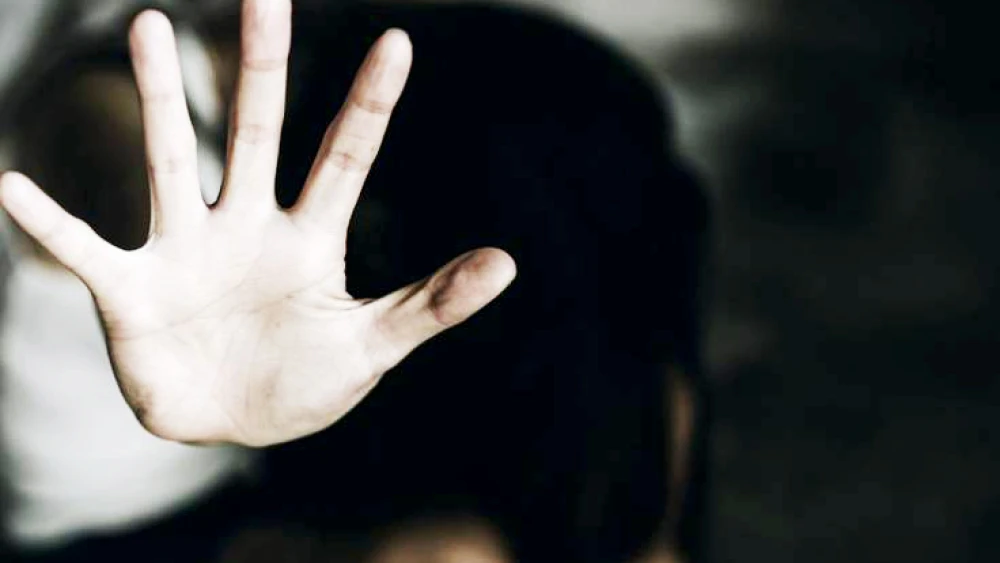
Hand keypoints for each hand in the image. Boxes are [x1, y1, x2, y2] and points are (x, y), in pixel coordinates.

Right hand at [0, 0, 515, 446]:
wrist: (233, 424)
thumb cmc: (304, 382)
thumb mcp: (373, 345)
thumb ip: (432, 303)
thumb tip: (509, 261)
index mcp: (309, 238)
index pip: (345, 158)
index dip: (370, 105)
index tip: (399, 43)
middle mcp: (244, 226)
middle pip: (255, 133)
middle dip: (259, 68)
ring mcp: (185, 251)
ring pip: (170, 161)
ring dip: (158, 100)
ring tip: (147, 24)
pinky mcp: (131, 292)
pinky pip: (85, 251)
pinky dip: (50, 224)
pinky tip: (11, 186)